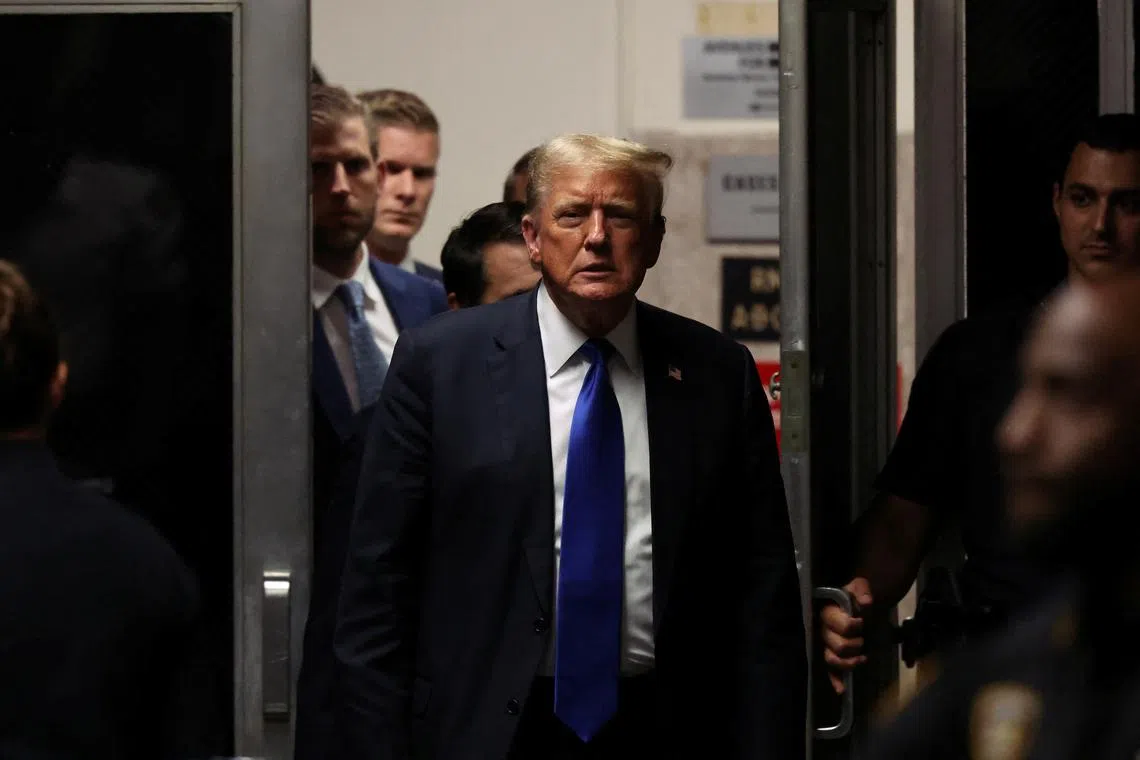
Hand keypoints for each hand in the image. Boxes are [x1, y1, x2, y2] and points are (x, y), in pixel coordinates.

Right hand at [820, 577, 873, 693]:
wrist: (856, 602)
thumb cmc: (855, 594)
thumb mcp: (859, 585)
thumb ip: (862, 590)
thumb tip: (866, 602)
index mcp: (827, 612)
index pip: (841, 626)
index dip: (854, 626)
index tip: (862, 621)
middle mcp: (822, 630)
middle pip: (837, 646)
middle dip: (854, 645)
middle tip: (862, 639)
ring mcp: (825, 644)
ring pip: (831, 659)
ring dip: (848, 662)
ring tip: (862, 658)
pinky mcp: (831, 653)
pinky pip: (829, 670)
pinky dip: (834, 680)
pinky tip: (841, 689)